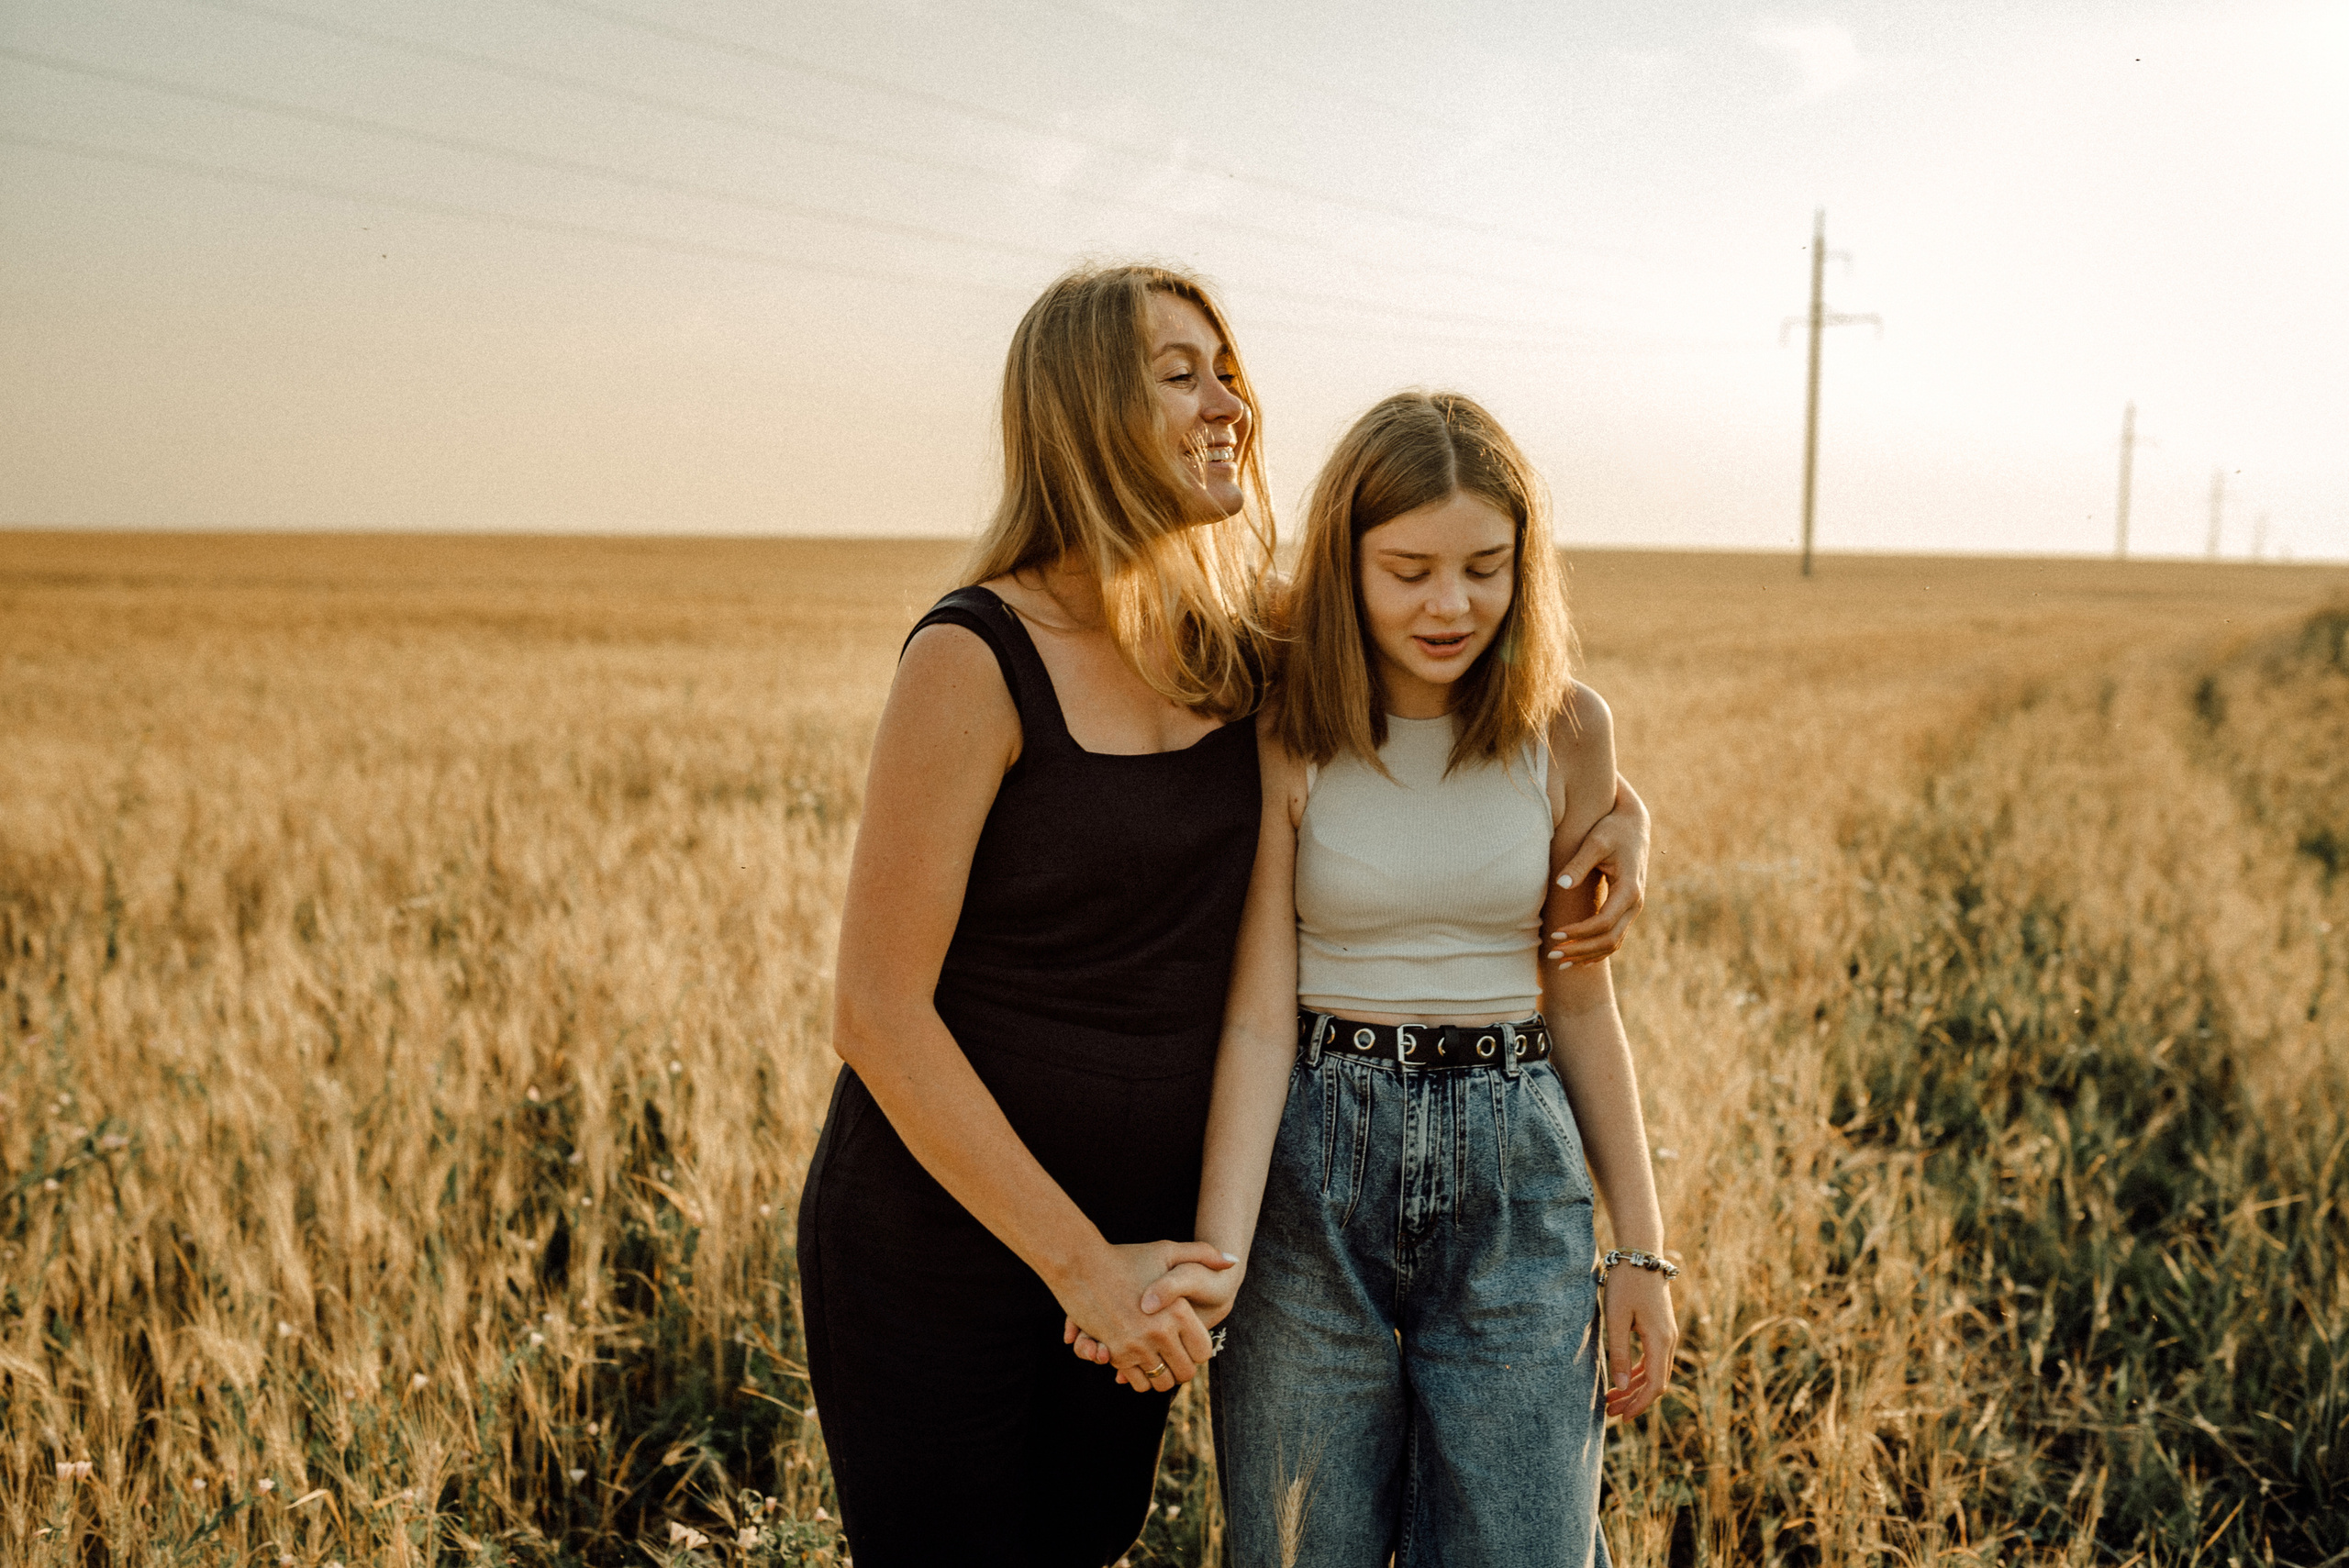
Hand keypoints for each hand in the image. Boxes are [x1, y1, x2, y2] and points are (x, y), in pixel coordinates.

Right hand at [1053, 1241, 1229, 1392]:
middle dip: (1182, 1368)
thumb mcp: (1166, 1249)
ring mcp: (1137, 1346)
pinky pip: (1137, 1382)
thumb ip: (1202, 1253)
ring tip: (1159, 1362)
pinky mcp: (1115, 1354)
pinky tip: (1140, 1363)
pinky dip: (1141, 1378)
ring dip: (1162, 1376)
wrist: (1081, 1265)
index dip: (1199, 1352)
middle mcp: (1160, 1332)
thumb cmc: (1125, 1257)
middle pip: (1184, 1372)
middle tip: (1175, 1358)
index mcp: (1177, 1310)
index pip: (1203, 1351)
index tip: (1190, 1345)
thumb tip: (1232, 1261)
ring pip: (1162, 1382)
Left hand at [1548, 775, 1649, 966]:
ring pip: (1614, 943)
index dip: (1579, 933)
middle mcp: (1635, 903)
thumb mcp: (1596, 841)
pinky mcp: (1627, 908)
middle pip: (1609, 940)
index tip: (1555, 935)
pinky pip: (1615, 937)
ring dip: (1588, 955)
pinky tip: (1579, 959)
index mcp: (1629, 889)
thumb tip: (1561, 884)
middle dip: (1580, 950)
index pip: (1603, 923)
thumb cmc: (1612, 829)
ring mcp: (1633, 908)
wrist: (1633, 824)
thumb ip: (1579, 863)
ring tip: (1560, 962)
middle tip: (1552, 954)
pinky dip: (1597, 950)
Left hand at [1601, 1263, 1676, 1419]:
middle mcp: (1669, 1340)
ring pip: (1655, 1371)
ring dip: (1635, 1387)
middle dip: (1634, 1400)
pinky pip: (1653, 1359)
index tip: (1621, 1417)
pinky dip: (1638, 1373)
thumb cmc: (1625, 1284)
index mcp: (1660, 1341)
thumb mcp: (1616, 1318)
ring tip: (1611, 1399)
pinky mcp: (1661, 1327)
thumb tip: (1620, 1386)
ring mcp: (1667, 1334)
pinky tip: (1622, 1379)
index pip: (1655, 1385)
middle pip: (1656, 1382)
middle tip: (1609, 1411)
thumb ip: (1618, 1352)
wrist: (1640, 1254)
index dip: (1639, 1405)